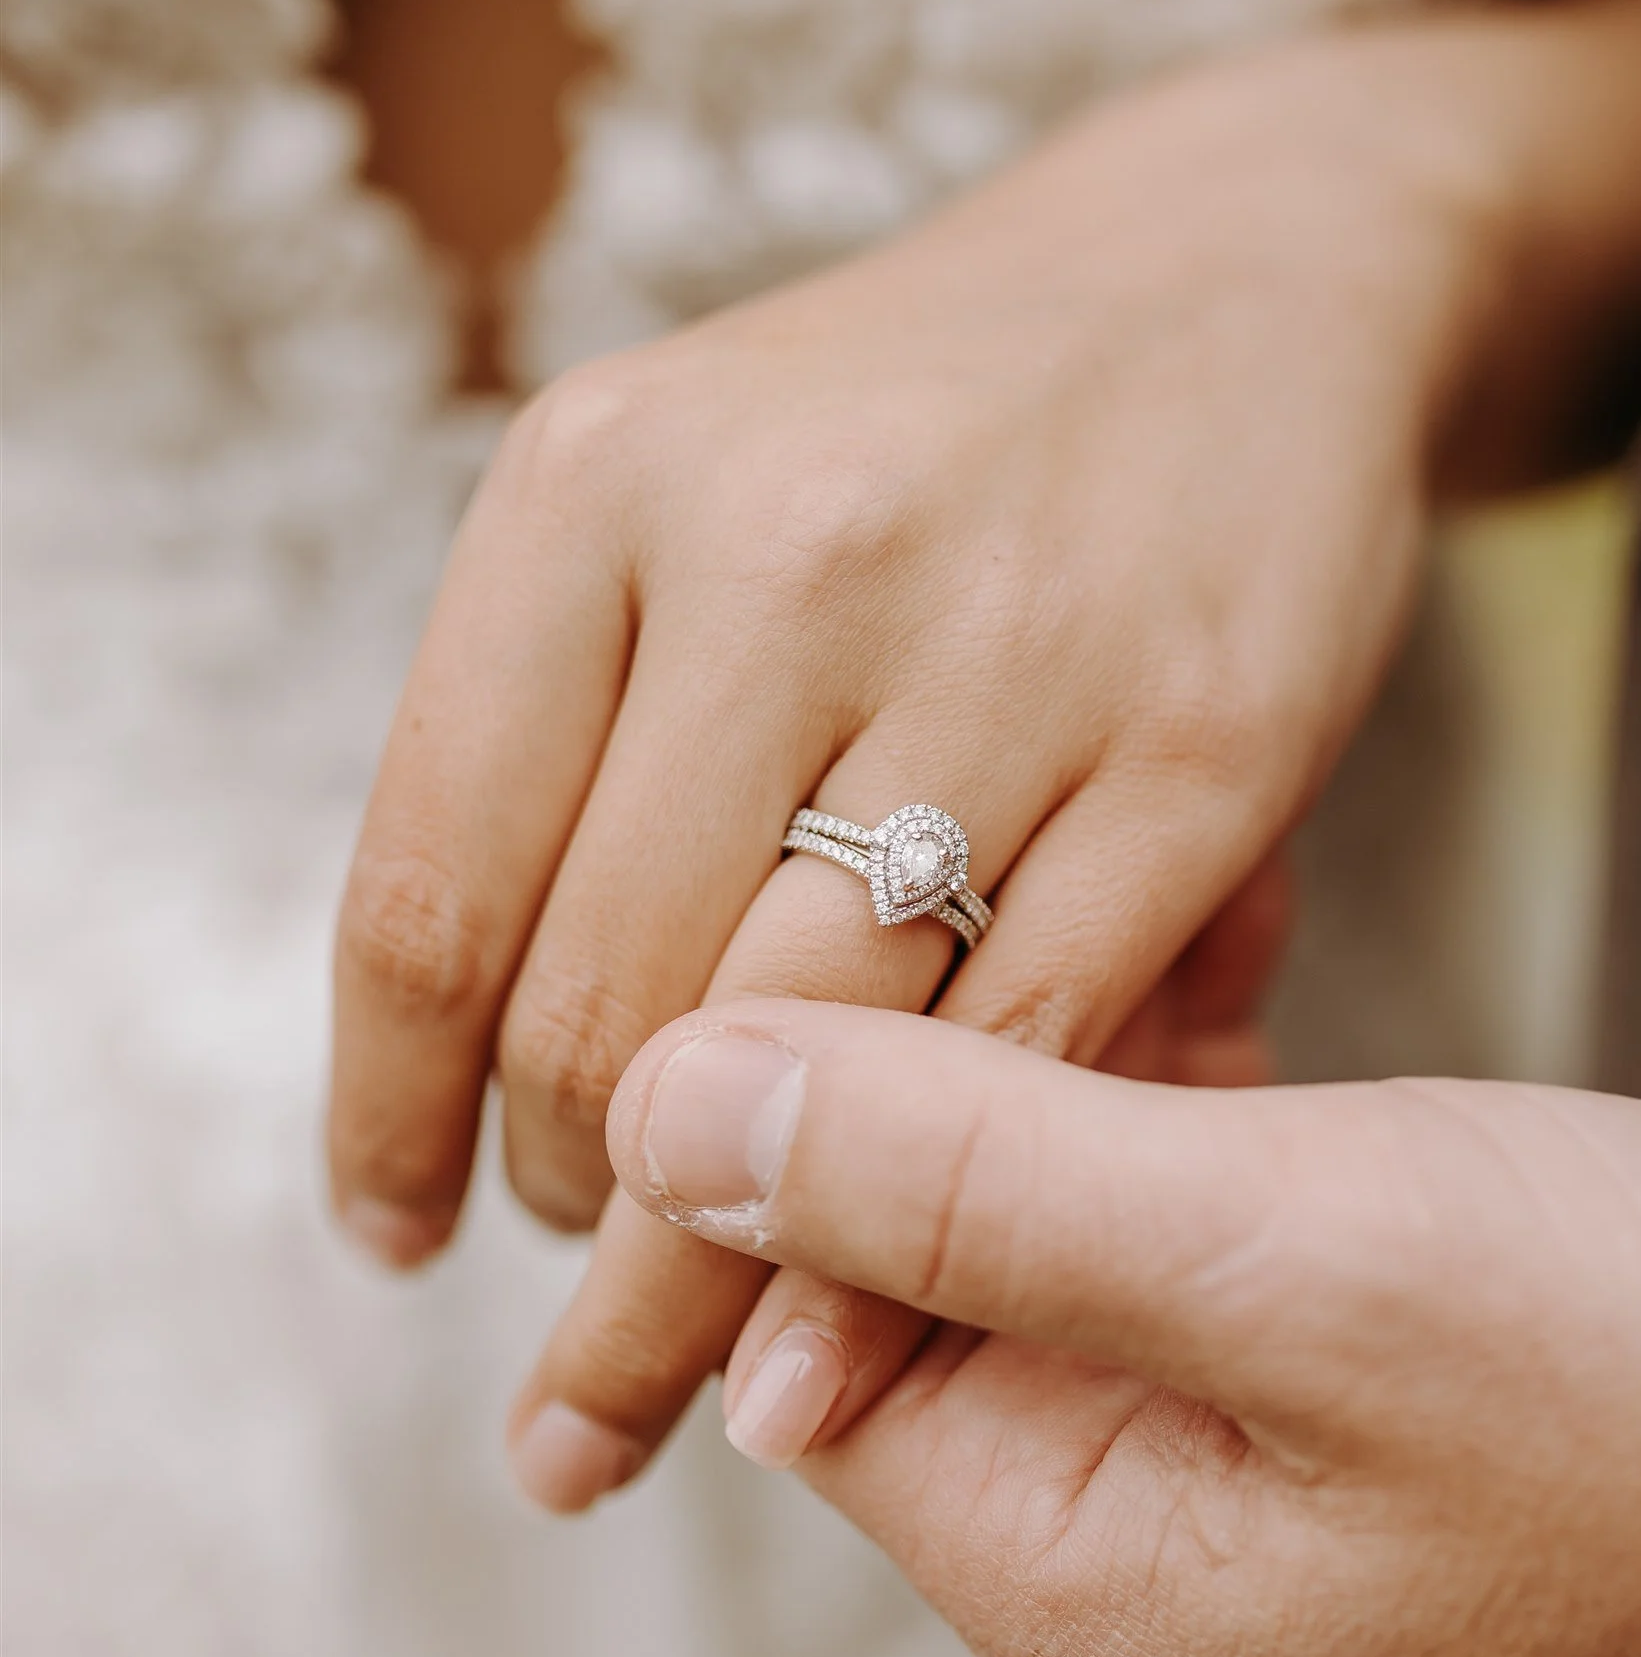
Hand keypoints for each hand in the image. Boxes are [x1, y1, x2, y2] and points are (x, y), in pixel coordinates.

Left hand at [326, 0, 1640, 1508]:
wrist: (1231, 284)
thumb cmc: (929, 432)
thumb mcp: (683, 494)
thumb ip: (570, 747)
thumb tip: (477, 1078)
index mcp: (598, 487)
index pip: (429, 891)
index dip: (392, 1115)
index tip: (399, 1233)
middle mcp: (786, 552)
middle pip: (606, 1017)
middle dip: (570, 1238)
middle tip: (570, 1341)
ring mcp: (1011, 650)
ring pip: (811, 1070)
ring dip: (714, 1280)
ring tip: (678, 1372)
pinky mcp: (1204, 747)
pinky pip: (1026, 1059)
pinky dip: (925, 1235)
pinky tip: (847, 1336)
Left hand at [604, 998, 1640, 1656]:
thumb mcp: (1287, 1257)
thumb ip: (961, 1183)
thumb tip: (669, 1112)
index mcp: (1039, 1542)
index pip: (782, 1295)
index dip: (824, 1087)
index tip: (919, 907)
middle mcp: (1084, 1514)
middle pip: (906, 1229)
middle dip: (985, 1034)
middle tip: (1099, 883)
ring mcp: (1185, 1440)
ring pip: (1033, 1181)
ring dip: (1095, 1024)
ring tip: (1207, 907)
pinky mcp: (1282, 1366)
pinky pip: (1153, 1190)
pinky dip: (1183, 1064)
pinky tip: (1246, 953)